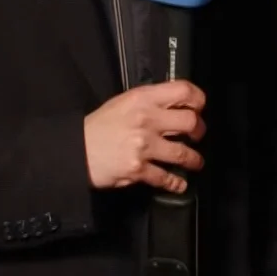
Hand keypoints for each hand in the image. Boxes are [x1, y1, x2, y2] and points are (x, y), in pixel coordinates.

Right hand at [84, 80, 206, 192]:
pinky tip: (179, 184)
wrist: (76, 150)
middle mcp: (147, 120)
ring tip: (195, 162)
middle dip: (199, 131)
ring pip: (183, 153)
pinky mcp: (139, 169)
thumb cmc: (99, 126)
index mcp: (143, 99)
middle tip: (197, 135)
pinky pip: (166, 178)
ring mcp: (144, 145)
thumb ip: (150, 101)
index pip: (183, 91)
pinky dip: (175, 183)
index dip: (198, 99)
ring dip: (194, 160)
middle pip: (190, 122)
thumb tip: (176, 105)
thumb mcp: (124, 102)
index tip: (199, 107)